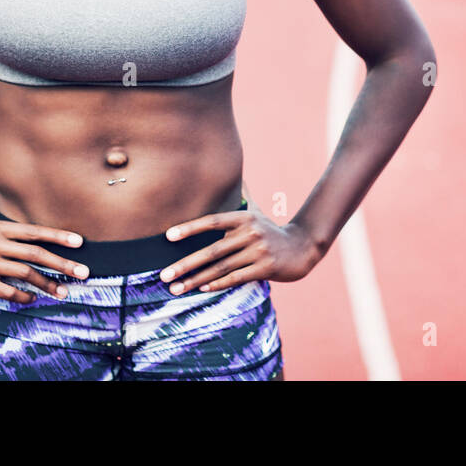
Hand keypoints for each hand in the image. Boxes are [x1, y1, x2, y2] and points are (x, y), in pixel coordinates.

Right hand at [0, 211, 89, 302]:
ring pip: (25, 274)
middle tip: (84, 273)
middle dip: (63, 264)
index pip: (35, 231)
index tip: (80, 243)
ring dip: (47, 285)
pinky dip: (23, 296)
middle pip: (36, 254)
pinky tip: (33, 299)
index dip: (59, 236)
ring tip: (64, 293)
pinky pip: (7, 291)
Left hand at [160, 202, 321, 294]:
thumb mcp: (256, 212)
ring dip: (196, 280)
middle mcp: (250, 232)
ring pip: (221, 267)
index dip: (189, 228)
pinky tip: (201, 289)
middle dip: (185, 264)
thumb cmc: (271, 231)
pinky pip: (236, 277)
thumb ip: (242, 196)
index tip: (168, 236)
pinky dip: (218, 284)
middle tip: (164, 275)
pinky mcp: (266, 268)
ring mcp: (258, 251)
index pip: (212, 221)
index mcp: (243, 217)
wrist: (302, 248)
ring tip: (176, 288)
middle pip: (212, 250)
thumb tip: (234, 176)